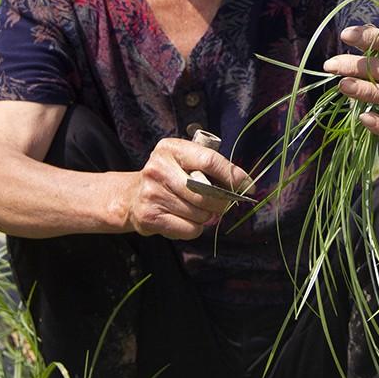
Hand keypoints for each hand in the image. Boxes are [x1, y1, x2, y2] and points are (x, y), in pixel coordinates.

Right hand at [124, 137, 253, 239]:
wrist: (132, 197)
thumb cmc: (168, 177)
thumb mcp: (184, 161)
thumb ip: (209, 167)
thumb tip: (244, 184)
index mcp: (170, 149)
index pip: (209, 160)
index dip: (232, 175)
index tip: (247, 185)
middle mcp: (158, 169)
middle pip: (205, 192)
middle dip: (221, 202)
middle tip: (223, 204)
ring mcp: (152, 193)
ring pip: (199, 213)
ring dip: (207, 216)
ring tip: (198, 210)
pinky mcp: (149, 217)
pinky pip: (189, 229)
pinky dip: (195, 228)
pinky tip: (185, 219)